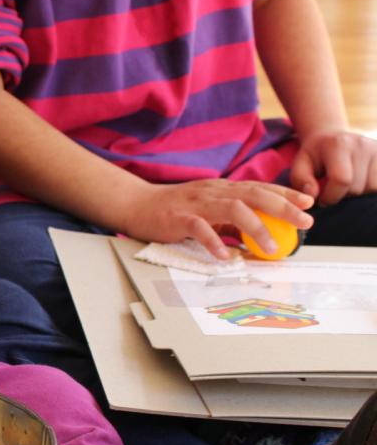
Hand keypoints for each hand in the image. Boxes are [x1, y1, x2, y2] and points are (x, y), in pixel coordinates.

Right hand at [124, 179, 313, 258]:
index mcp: (222, 189)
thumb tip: (255, 241)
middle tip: (304, 222)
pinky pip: (200, 229)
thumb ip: (230, 224)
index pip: (259, 187)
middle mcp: (213, 192)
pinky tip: (225, 256)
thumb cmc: (173, 211)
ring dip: (256, 227)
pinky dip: (214, 242)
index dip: (285, 193)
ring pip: (233, 209)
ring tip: (271, 247)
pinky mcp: (178, 218)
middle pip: (254, 195)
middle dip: (283, 207)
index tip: (308, 203)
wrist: (136, 205)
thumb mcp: (207, 213)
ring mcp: (196, 204)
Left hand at [290, 130, 376, 205]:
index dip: (330, 196)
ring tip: (346, 185)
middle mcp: (361, 145)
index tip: (322, 199)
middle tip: (333, 190)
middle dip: (342, 196)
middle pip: (357, 187)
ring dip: (358, 194)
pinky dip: (368, 189)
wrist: (332, 138)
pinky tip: (358, 183)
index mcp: (338, 145)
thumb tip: (312, 195)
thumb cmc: (315, 156)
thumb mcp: (300, 164)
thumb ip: (301, 180)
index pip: (342, 180)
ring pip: (372, 188)